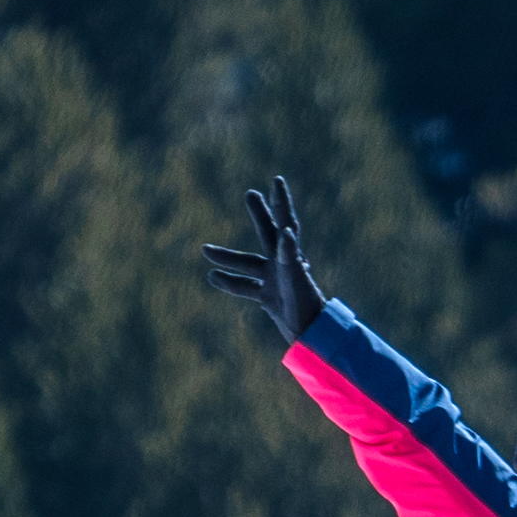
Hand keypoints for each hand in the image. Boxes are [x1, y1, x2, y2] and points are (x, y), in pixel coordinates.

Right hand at [200, 174, 325, 343]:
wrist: (311, 335)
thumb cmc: (306, 307)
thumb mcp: (296, 279)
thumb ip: (289, 256)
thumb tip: (285, 230)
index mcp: (290, 256)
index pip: (286, 222)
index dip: (282, 202)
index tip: (277, 181)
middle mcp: (283, 264)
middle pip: (267, 234)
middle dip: (259, 214)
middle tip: (251, 194)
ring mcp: (276, 280)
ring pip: (248, 264)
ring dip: (227, 257)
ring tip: (204, 249)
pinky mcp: (270, 297)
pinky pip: (246, 287)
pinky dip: (230, 283)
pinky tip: (211, 277)